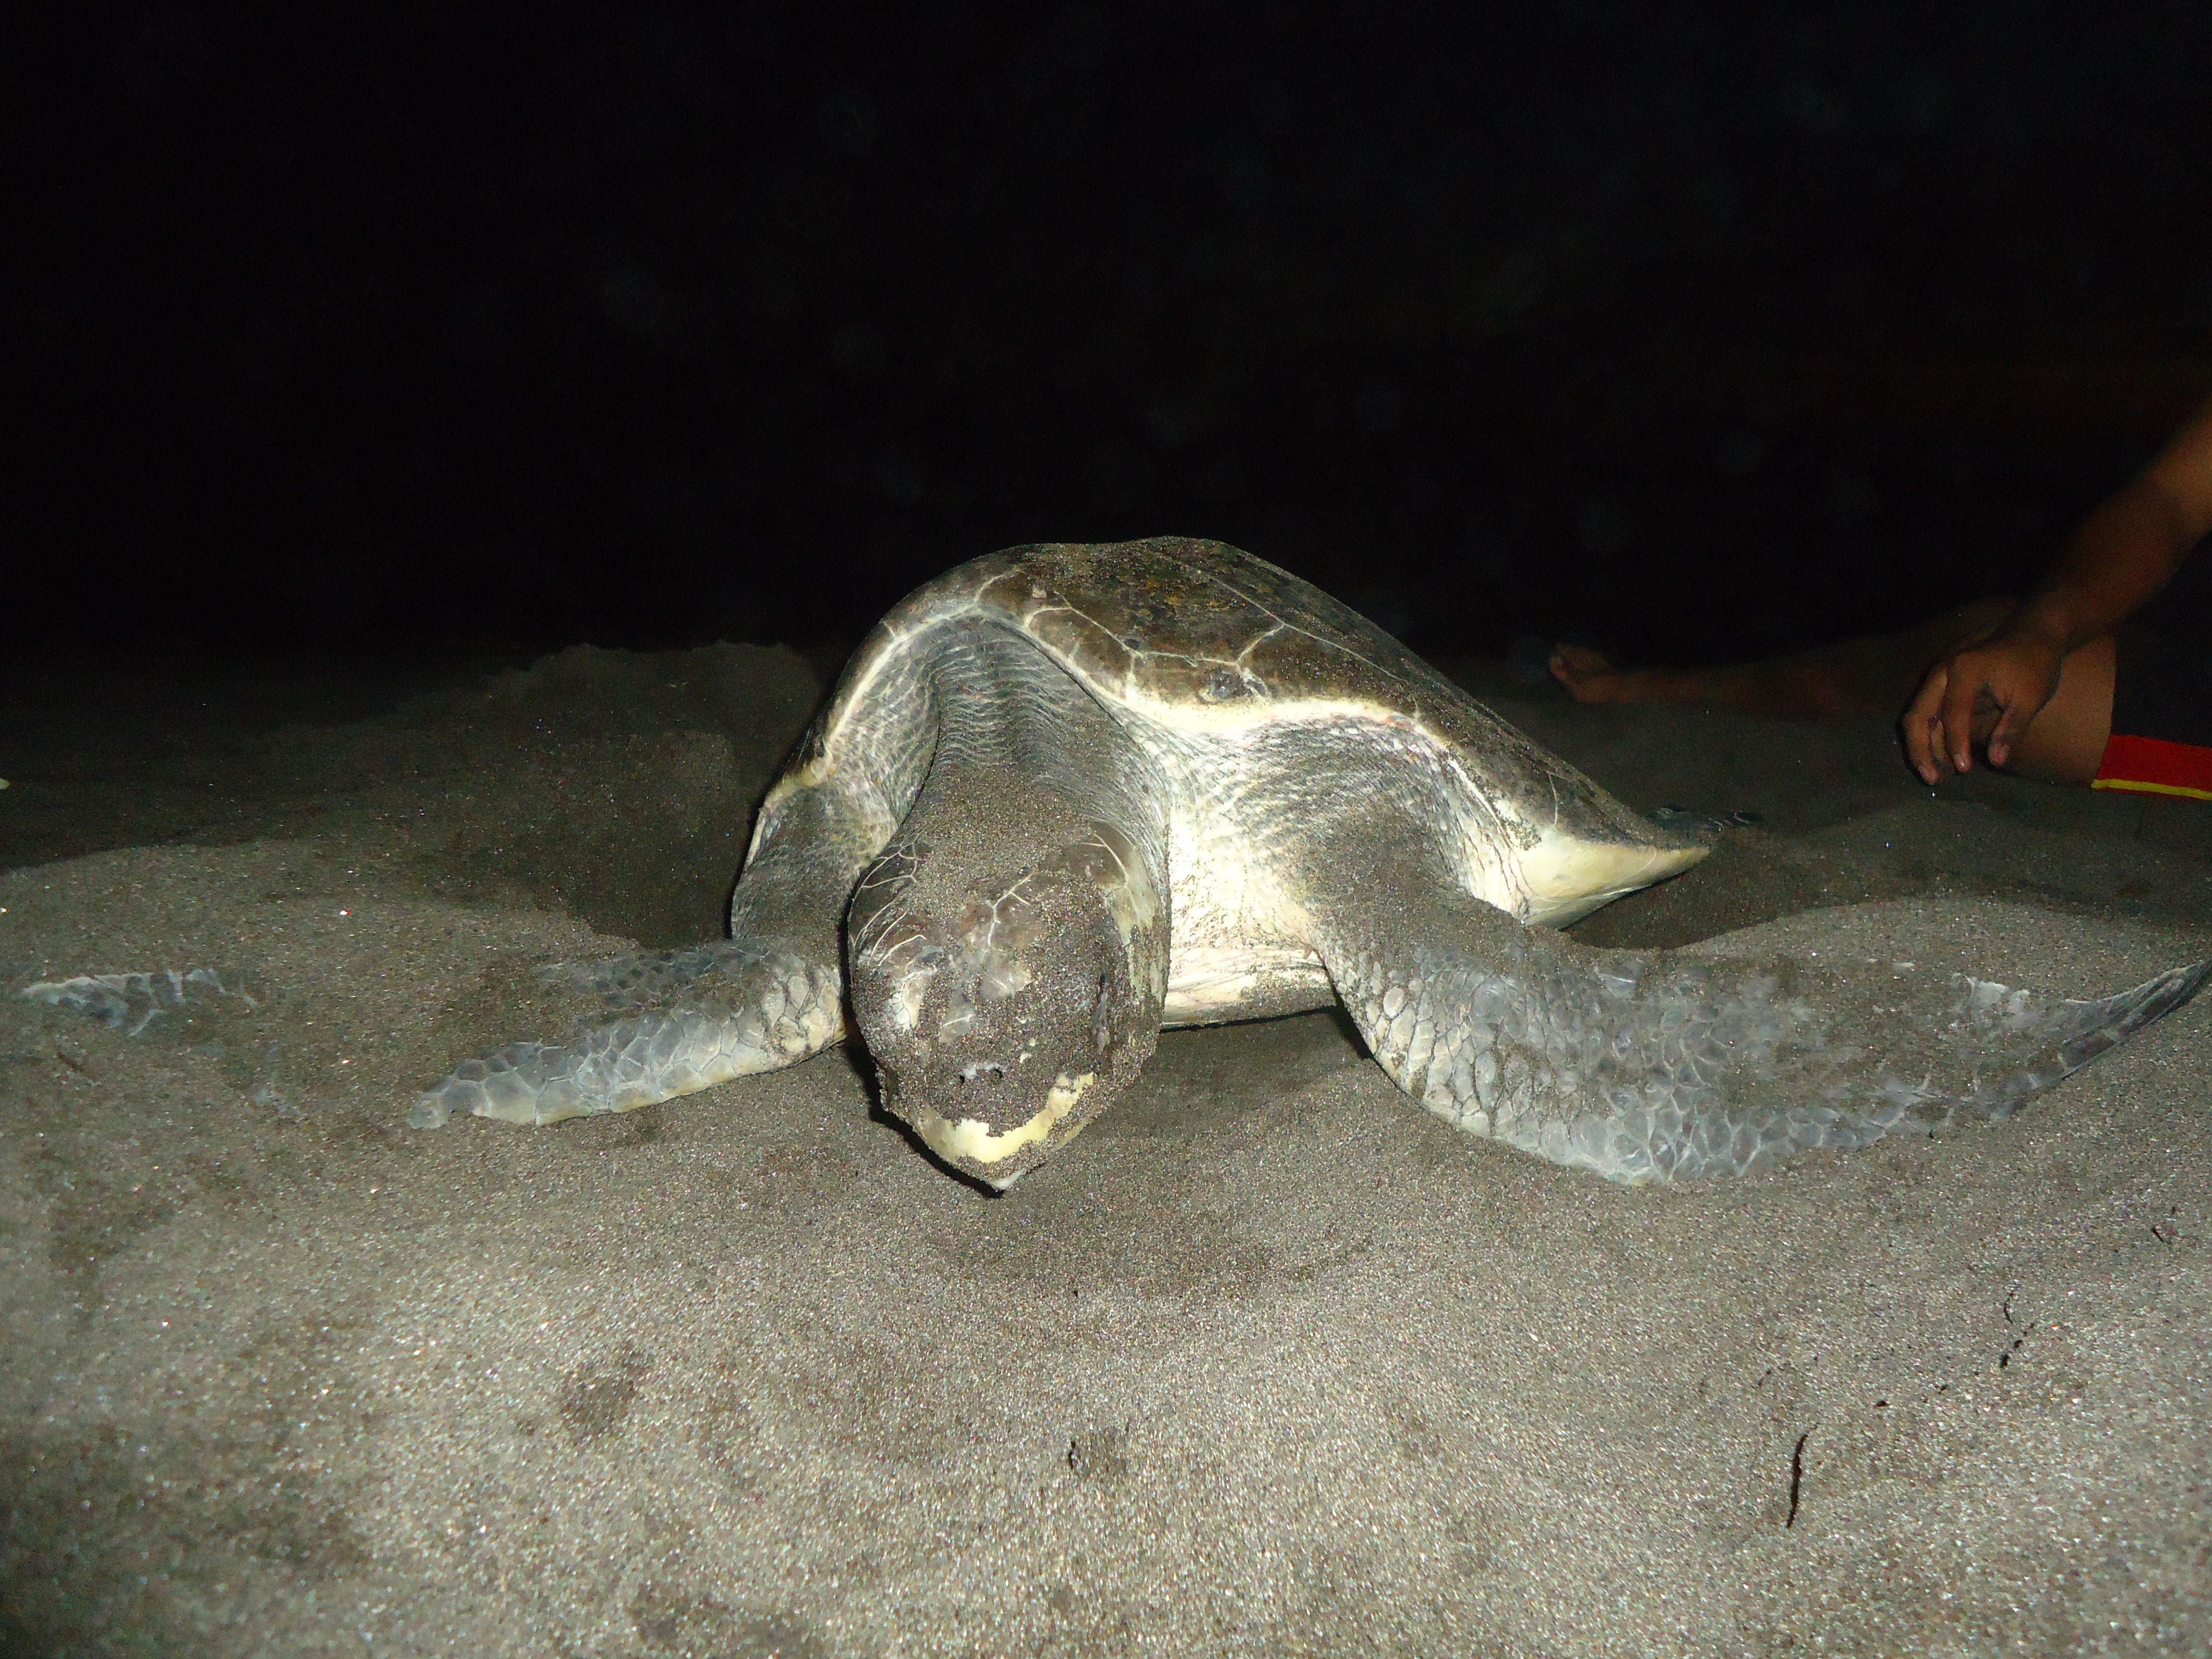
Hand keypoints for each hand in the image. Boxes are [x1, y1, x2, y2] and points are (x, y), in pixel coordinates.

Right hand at [1900, 628, 2066, 783]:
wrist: (2032, 634)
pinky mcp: (1940, 687)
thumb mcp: (2030, 698)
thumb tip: (1996, 762)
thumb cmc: (2035, 664)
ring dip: (1923, 748)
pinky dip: (1931, 738)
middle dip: (1920, 751)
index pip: (1952, 714)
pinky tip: (1943, 758)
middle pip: (1916, 716)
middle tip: (1931, 780)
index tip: (1964, 770)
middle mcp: (1941, 674)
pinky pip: (1926, 715)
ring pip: (1916, 718)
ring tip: (1937, 776)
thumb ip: (2011, 729)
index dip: (1956, 744)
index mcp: (1963, 671)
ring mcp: (1937, 679)